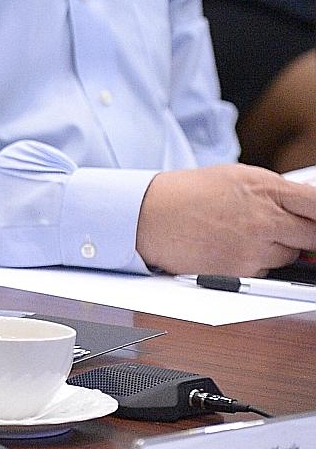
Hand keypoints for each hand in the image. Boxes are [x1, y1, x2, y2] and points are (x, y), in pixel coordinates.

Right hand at [137, 164, 315, 274]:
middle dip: (307, 235)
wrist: (149, 216)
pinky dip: (257, 263)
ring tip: (246, 234)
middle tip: (292, 231)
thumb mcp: (236, 177)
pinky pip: (267, 271)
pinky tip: (232, 247)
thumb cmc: (187, 193)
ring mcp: (254, 248)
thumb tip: (307, 203)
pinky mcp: (242, 271)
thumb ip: (274, 190)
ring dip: (280, 249)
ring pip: (292, 257)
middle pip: (314, 235)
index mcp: (265, 188)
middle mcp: (264, 218)